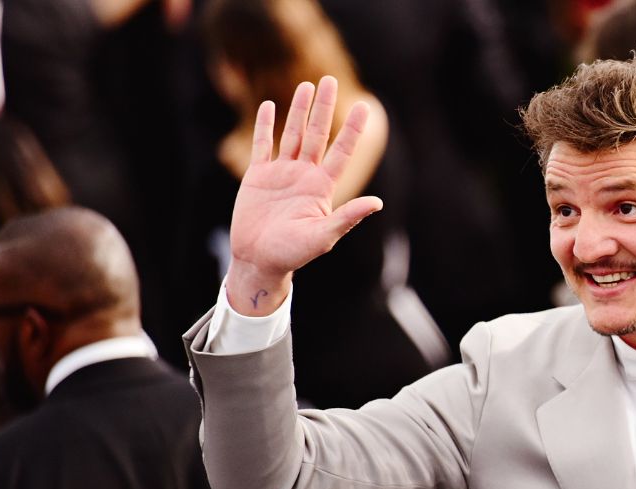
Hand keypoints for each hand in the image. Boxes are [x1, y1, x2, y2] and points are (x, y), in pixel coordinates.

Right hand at [227, 75, 382, 315]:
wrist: (259, 260)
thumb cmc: (294, 254)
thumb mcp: (324, 236)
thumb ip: (348, 216)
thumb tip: (378, 203)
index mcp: (322, 187)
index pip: (341, 151)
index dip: (352, 129)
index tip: (363, 106)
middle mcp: (304, 176)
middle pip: (316, 134)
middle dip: (323, 108)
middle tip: (329, 80)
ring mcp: (281, 174)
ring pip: (292, 134)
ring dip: (298, 110)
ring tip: (306, 86)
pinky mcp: (258, 176)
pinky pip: (263, 145)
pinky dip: (265, 126)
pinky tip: (270, 107)